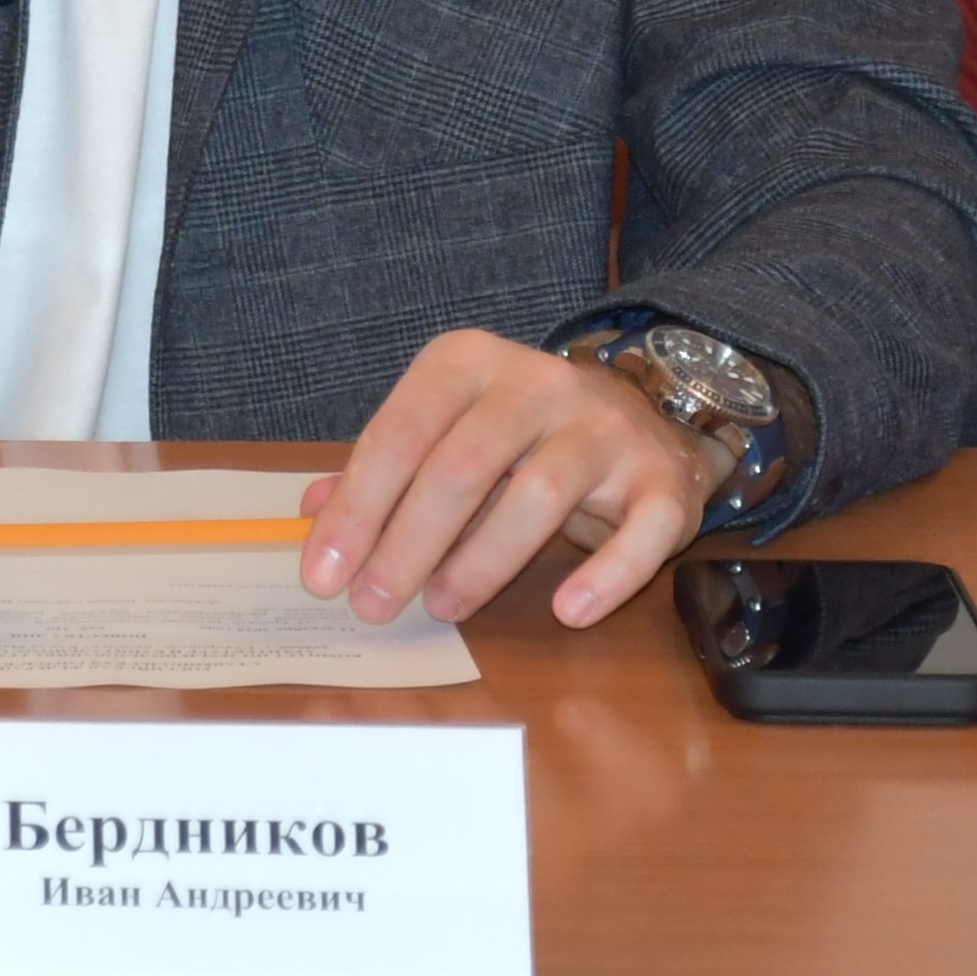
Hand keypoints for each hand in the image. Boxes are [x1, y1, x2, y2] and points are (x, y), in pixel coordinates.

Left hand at [304, 326, 725, 629]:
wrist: (645, 419)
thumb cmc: (520, 436)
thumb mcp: (445, 434)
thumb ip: (382, 469)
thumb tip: (312, 511)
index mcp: (468, 364)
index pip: (398, 435)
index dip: (356, 509)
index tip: (322, 574)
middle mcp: (538, 383)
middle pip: (461, 466)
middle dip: (406, 544)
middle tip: (373, 605)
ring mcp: (606, 428)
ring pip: (539, 495)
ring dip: (482, 562)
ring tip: (442, 607)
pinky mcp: (664, 478)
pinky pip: (643, 529)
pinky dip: (607, 574)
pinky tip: (570, 611)